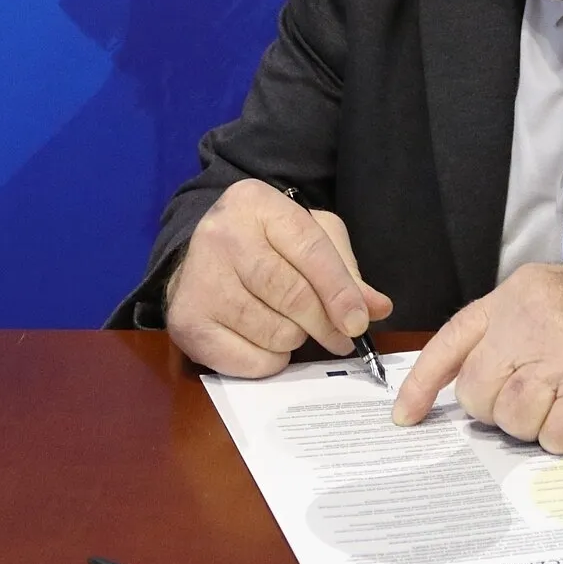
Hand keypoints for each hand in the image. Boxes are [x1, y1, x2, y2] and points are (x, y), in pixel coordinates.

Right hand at [165, 179, 392, 376]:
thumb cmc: (267, 245)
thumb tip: (376, 308)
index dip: (339, 291)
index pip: (310, 249)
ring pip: (273, 330)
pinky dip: (269, 360)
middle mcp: (220, 235)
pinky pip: (248, 359)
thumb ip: (347, 271)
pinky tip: (265, 340)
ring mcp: (197, 279)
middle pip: (291, 293)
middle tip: (341, 337)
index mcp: (255, 203)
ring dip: (295, 339)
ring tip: (291, 326)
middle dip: (324, 323)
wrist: (202, 258)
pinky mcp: (185, 321)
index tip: (359, 322)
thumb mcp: (310, 237)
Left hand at [393, 255, 562, 452]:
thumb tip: (470, 388)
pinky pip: (554, 438)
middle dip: (500, 411)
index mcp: (519, 295)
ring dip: (539, 425)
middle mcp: (534, 318)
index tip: (407, 417)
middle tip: (539, 401)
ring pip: (513, 418)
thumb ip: (514, 331)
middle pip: (480, 392)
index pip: (454, 339)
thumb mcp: (559, 301)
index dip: (425, 382)